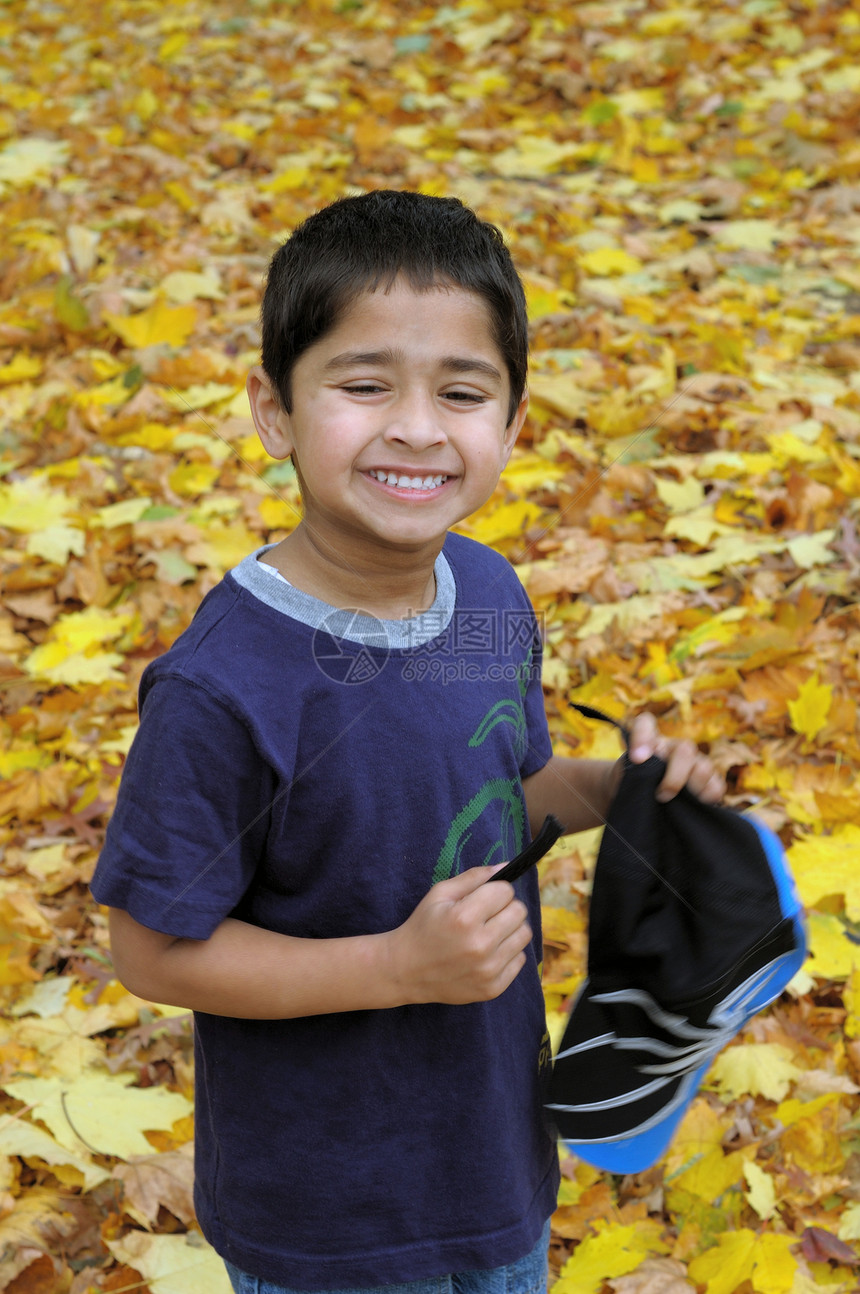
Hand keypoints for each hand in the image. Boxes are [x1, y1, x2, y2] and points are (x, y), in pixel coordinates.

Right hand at [386, 865, 531, 1005]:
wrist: (406, 971)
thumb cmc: (423, 927)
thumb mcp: (439, 894)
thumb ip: (473, 877)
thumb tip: (506, 865)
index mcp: (465, 918)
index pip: (506, 891)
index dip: (495, 891)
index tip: (482, 898)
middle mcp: (480, 945)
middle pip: (519, 912)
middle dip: (505, 908)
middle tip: (487, 915)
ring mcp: (488, 970)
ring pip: (525, 934)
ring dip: (510, 930)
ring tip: (490, 933)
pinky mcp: (493, 988)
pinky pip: (521, 960)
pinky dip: (508, 953)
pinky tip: (488, 953)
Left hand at [627, 711, 724, 804]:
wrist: (642, 801)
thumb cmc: (631, 785)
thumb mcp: (622, 776)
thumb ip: (628, 769)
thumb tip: (642, 763)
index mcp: (651, 741)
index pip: (644, 723)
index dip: (642, 736)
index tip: (637, 758)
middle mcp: (674, 748)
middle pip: (685, 749)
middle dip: (674, 777)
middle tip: (661, 795)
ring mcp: (694, 762)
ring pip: (704, 767)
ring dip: (693, 787)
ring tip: (679, 802)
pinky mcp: (708, 782)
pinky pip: (717, 785)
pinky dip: (708, 796)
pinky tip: (696, 803)